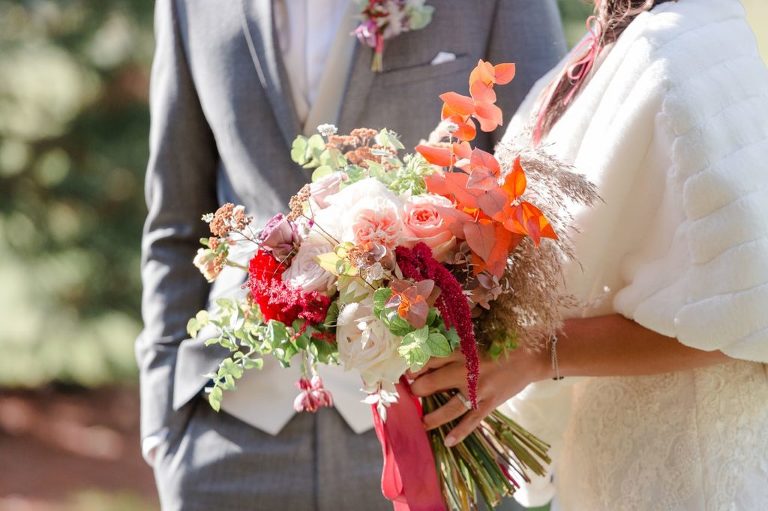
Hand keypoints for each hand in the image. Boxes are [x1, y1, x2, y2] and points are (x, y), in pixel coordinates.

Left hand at [409, 347, 548, 446]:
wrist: (532, 356)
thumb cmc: (502, 344)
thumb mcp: (476, 340)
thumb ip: (456, 347)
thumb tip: (431, 353)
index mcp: (463, 351)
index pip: (431, 359)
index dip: (416, 366)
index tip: (407, 372)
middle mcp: (469, 370)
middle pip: (435, 382)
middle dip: (419, 389)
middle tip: (412, 393)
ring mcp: (480, 390)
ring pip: (451, 406)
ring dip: (434, 416)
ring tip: (422, 422)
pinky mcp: (490, 403)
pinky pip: (472, 420)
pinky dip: (460, 432)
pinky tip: (448, 441)